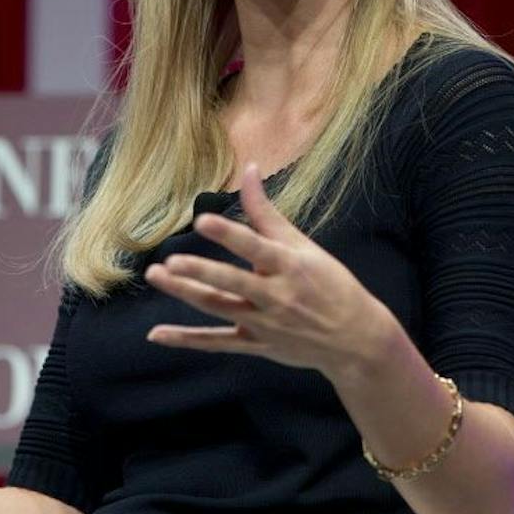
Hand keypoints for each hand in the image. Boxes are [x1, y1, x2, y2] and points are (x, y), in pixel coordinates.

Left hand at [144, 163, 398, 378]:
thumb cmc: (330, 284)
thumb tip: (249, 169)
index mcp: (290, 267)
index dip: (229, 234)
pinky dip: (187, 340)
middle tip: (170, 262)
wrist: (357, 339)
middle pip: (232, 284)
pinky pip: (216, 343)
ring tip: (157, 275)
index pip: (255, 248)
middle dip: (201, 273)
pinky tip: (157, 334)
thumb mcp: (304, 246)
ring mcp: (264, 325)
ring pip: (219, 309)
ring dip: (186, 293)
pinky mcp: (256, 345)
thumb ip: (268, 212)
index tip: (202, 220)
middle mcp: (276, 297)